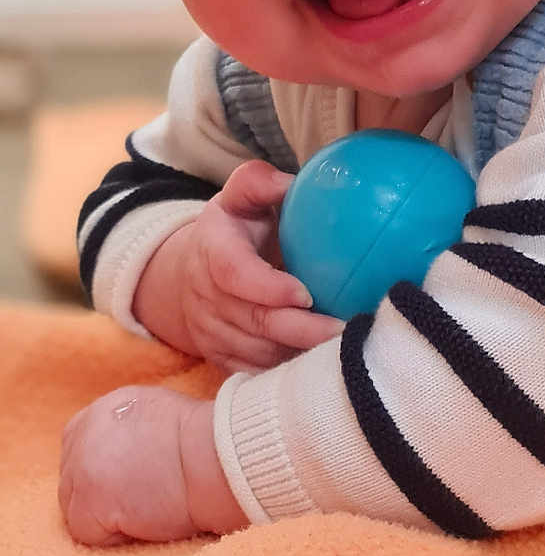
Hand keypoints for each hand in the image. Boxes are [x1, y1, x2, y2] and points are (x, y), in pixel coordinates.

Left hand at [59, 386, 246, 545]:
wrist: (220, 458)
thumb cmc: (210, 445)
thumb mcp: (162, 417)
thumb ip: (132, 431)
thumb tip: (125, 456)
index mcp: (107, 408)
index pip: (79, 445)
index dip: (102, 471)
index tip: (130, 484)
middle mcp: (87, 430)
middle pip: (71, 478)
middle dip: (100, 496)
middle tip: (143, 501)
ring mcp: (83, 464)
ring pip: (75, 507)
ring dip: (108, 516)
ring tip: (149, 509)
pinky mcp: (90, 498)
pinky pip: (87, 533)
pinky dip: (115, 537)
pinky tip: (146, 521)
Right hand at [133, 159, 343, 371]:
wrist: (189, 276)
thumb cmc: (233, 231)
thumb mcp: (239, 198)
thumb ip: (257, 183)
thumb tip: (291, 183)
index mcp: (212, 250)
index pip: (233, 272)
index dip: (267, 287)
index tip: (305, 294)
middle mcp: (206, 296)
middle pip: (255, 321)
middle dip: (302, 329)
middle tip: (345, 329)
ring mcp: (211, 332)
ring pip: (259, 352)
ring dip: (300, 353)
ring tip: (344, 347)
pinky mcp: (221, 358)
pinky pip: (256, 373)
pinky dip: (288, 371)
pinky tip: (321, 364)